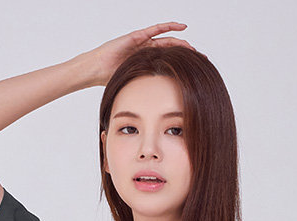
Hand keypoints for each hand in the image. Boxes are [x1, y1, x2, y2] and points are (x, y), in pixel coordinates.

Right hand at [81, 22, 197, 87]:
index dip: (181, 65)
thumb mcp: (132, 88)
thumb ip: (143, 95)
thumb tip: (154, 117)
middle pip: (171, 50)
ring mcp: (142, 42)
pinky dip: (168, 27)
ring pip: (166, 40)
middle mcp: (146, 51)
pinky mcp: (136, 36)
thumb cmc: (109, 79)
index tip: (195, 71)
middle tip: (201, 59)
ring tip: (194, 46)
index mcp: (146, 63)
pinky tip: (181, 27)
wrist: (95, 69)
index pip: (168, 62)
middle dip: (186, 53)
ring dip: (181, 42)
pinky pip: (154, 30)